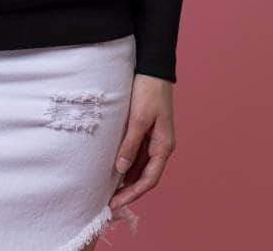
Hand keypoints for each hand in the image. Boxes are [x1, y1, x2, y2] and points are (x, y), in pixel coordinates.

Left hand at [108, 73, 175, 215]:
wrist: (153, 69)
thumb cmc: (148, 92)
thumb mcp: (138, 119)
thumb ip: (130, 145)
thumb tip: (120, 169)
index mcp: (163, 147)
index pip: (149, 179)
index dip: (132, 194)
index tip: (116, 204)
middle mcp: (161, 146)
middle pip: (145, 176)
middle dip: (129, 191)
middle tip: (109, 202)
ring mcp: (154, 139)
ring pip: (140, 166)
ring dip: (127, 179)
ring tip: (108, 189)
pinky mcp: (146, 131)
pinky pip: (137, 154)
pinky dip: (127, 164)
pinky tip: (114, 169)